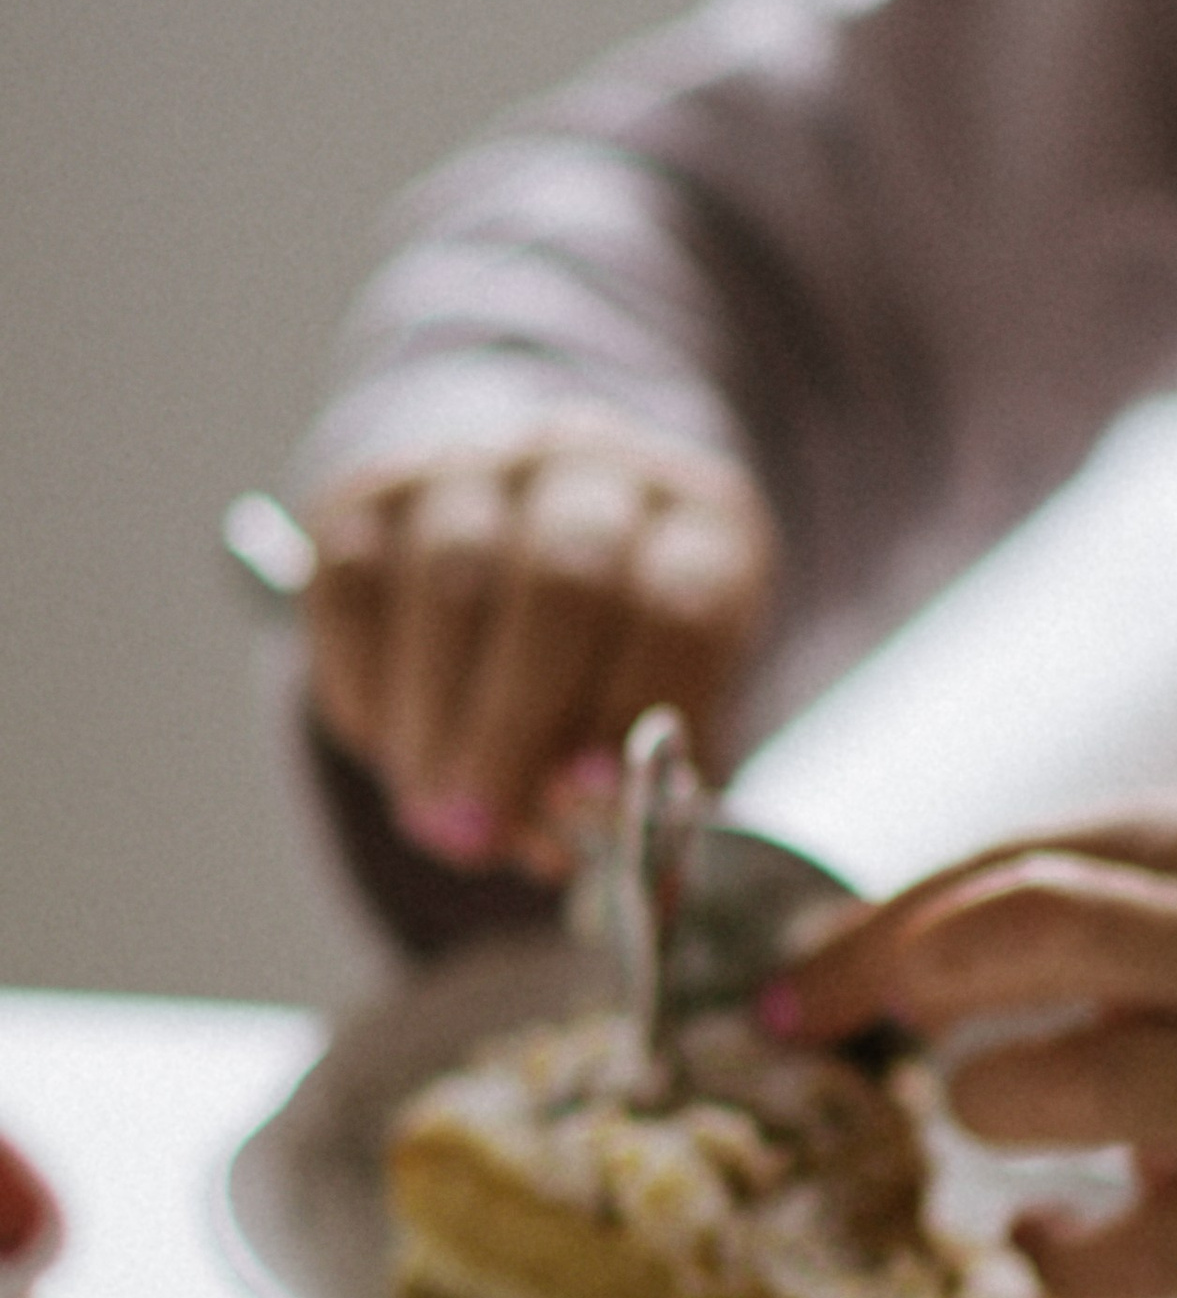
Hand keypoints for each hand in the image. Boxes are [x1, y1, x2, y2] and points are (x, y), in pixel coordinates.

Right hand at [299, 416, 774, 872]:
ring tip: (437, 816)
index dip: (629, 708)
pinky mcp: (372, 490)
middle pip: (562, 582)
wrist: (515, 557)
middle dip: (516, 724)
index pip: (680, 606)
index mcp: (701, 526)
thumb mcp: (651, 719)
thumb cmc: (608, 668)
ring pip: (450, 578)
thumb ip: (623, 780)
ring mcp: (479, 466)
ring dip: (436, 719)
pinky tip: (390, 752)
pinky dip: (367, 685)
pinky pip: (354, 582)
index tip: (587, 804)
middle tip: (482, 831)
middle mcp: (594, 472)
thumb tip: (563, 829)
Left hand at [761, 799, 1176, 1297]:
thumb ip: (1057, 896)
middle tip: (864, 1032)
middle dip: (910, 975)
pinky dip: (1063, 1256)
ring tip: (982, 1111)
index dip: (863, 940)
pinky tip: (1044, 1235)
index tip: (789, 1000)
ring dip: (991, 1101)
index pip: (995, 871)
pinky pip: (1143, 1252)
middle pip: (1033, 924)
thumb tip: (856, 955)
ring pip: (1081, 1082)